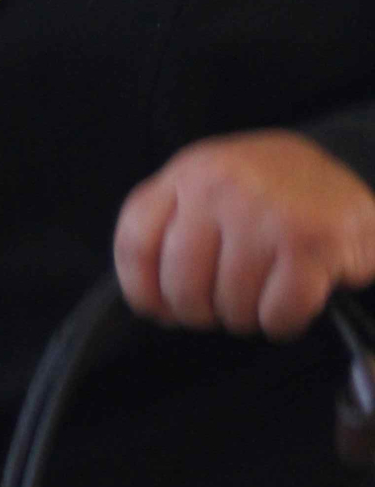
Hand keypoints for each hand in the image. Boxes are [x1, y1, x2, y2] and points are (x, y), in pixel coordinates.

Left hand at [115, 131, 374, 340]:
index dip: (142, 292)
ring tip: (264, 294)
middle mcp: (222, 185)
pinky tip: (293, 300)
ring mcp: (267, 212)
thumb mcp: (213, 185)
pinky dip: (283, 323)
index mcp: (189, 172)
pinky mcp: (312, 242)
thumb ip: (175, 225)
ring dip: (247, 318)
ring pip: (230, 306)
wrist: (358, 163)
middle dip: (202, 313)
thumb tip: (153, 302)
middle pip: (180, 287)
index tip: (160, 311)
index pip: (135, 243)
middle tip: (225, 304)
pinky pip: (277, 314)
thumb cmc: (273, 190)